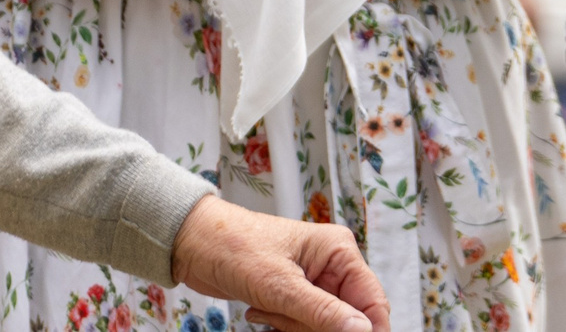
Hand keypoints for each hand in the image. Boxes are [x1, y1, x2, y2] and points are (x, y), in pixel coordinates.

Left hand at [169, 196, 390, 331]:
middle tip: (281, 316)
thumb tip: (363, 331)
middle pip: (346, 321)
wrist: (192, 243)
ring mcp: (313, 283)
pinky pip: (302, 326)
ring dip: (292, 327)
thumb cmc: (234, 247)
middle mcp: (332, 266)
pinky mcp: (293, 296)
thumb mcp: (278, 284)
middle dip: (313, 328)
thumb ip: (322, 311)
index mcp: (338, 252)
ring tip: (264, 309)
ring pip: (323, 327)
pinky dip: (282, 326)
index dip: (364, 331)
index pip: (373, 303)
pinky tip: (258, 311)